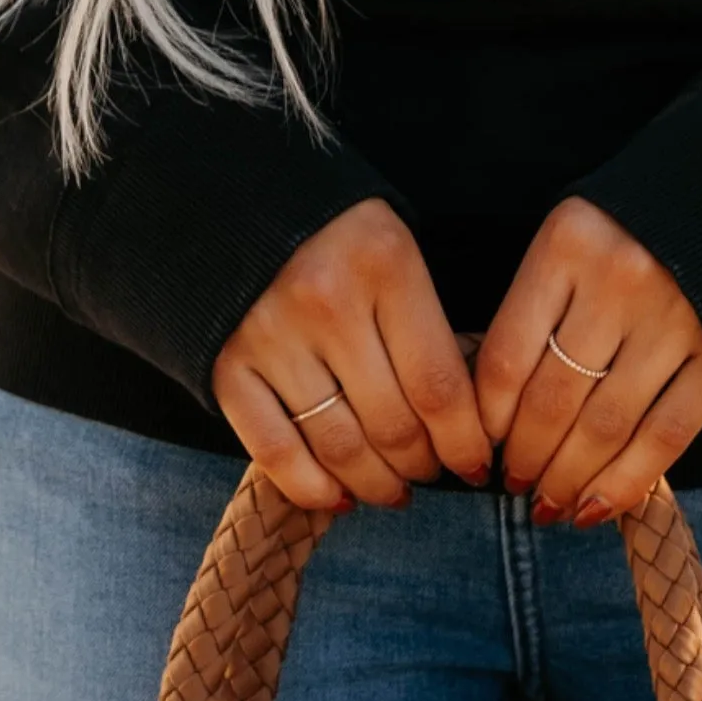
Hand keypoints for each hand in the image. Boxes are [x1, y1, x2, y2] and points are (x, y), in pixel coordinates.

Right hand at [214, 199, 490, 509]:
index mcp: (383, 264)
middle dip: (422, 465)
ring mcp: (270, 337)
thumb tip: (464, 427)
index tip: (474, 466)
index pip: (439, 386)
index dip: (464, 444)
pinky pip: (276, 453)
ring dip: (375, 484)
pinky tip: (339, 496)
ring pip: (340, 448)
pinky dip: (313, 488)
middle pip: (393, 426)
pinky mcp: (226, 367)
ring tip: (392, 489)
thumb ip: (426, 327)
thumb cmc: (334, 237)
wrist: (232, 204)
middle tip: (430, 472)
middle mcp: (326, 302)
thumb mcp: (394, 253)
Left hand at [477, 199, 701, 523]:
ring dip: (569, 479)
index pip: (508, 356)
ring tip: (549, 504)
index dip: (488, 420)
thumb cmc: (627, 240)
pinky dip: (626, 483)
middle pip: (554, 399)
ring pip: (605, 427)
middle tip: (515, 485)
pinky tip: (595, 508)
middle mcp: (622, 280)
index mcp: (569, 244)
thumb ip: (534, 313)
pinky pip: (665, 438)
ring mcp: (675, 321)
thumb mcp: (569, 249)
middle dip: (527, 457)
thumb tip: (493, 422)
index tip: (482, 449)